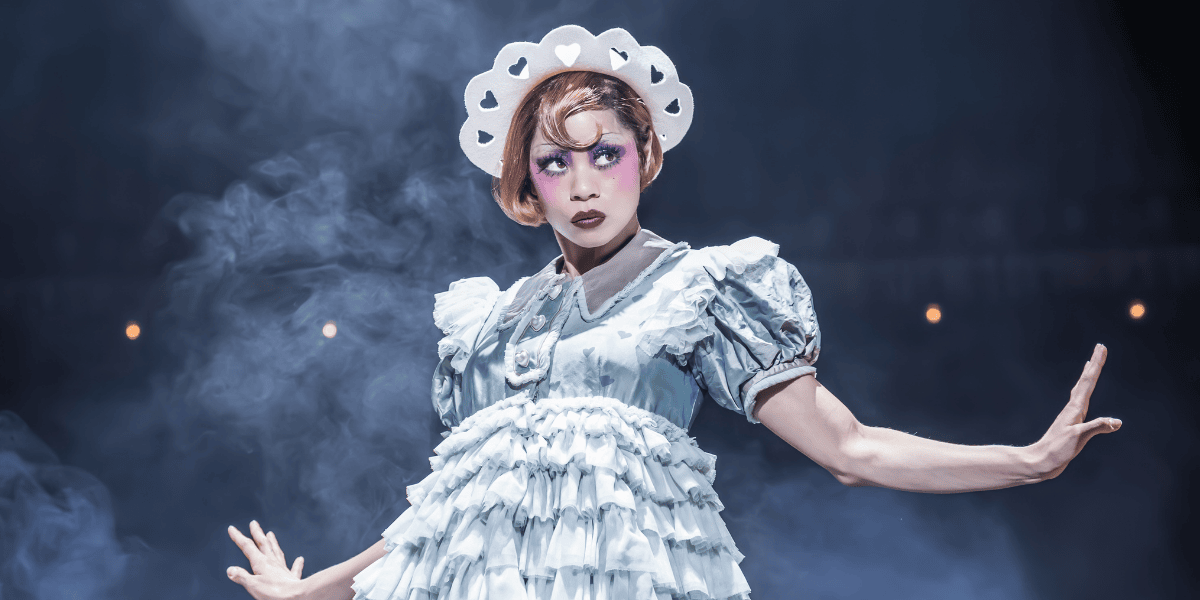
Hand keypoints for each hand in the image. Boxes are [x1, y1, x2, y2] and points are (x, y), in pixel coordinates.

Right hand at [227, 520, 306, 599]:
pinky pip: (294, 568)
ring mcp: (283, 569)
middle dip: (257, 533)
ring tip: (271, 534)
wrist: (296, 596)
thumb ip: (241, 576)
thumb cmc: (275, 592)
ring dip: (273, 542)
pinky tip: (300, 559)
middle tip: (254, 523)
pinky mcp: (292, 577)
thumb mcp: (253, 585)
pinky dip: (296, 563)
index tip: (232, 528)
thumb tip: (230, 569)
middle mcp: (272, 563)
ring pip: (277, 552)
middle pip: (264, 544)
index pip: (247, 547)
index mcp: (261, 563)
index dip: (238, 537)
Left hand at [1034, 344, 1121, 479]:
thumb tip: (1117, 422)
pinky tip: (1084, 399)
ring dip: (1087, 377)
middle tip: (1100, 347)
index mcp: (1075, 408)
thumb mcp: (1078, 438)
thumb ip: (1096, 427)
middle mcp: (1073, 409)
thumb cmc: (1057, 450)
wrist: (1040, 462)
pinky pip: (1080, 403)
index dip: (1096, 365)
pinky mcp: (1071, 425)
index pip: (1087, 382)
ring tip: (1090, 366)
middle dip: (1094, 364)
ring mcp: (1071, 416)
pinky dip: (1084, 394)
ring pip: (1081, 390)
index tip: (1100, 347)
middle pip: (1085, 381)